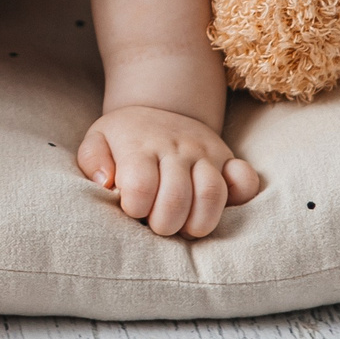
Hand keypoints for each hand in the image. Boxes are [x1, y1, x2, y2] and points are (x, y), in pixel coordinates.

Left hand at [78, 105, 260, 237]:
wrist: (159, 109)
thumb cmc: (124, 138)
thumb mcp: (97, 141)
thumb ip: (93, 161)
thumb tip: (106, 183)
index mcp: (140, 145)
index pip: (139, 185)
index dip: (134, 208)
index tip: (131, 210)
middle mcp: (176, 147)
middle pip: (177, 197)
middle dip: (164, 224)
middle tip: (157, 226)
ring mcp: (205, 153)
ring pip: (212, 194)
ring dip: (198, 223)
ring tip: (184, 228)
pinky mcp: (228, 160)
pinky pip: (246, 181)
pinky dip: (239, 201)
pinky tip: (219, 209)